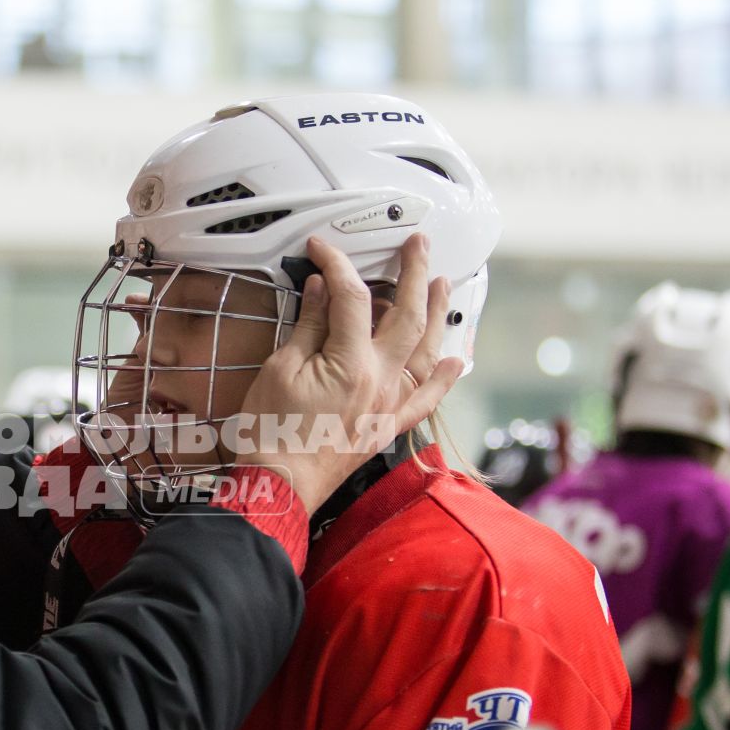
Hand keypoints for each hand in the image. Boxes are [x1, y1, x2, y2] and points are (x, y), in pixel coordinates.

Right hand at [234, 234, 460, 510]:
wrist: (280, 485)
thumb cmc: (272, 433)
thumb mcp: (280, 369)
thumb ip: (308, 326)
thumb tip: (319, 289)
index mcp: (351, 362)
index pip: (351, 297)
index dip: (336, 265)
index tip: (322, 248)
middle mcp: (381, 380)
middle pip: (407, 315)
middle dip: (414, 273)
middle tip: (418, 244)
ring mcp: (390, 403)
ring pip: (426, 351)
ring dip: (436, 314)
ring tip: (442, 284)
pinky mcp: (388, 424)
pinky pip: (426, 399)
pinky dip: (445, 378)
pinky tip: (457, 359)